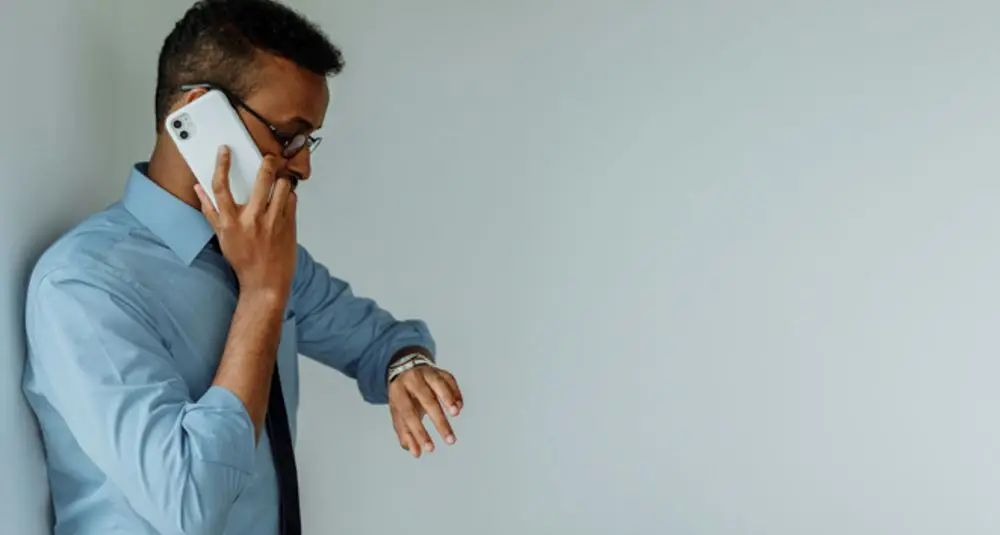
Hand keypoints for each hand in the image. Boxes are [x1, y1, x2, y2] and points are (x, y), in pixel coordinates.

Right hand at [194, 147, 297, 298]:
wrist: (266, 282)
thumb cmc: (243, 260)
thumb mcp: (222, 237)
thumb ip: (210, 211)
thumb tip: (199, 189)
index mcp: (231, 222)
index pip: (221, 187)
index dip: (221, 165)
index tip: (224, 151)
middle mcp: (253, 219)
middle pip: (262, 179)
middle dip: (267, 163)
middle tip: (268, 158)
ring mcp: (274, 222)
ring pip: (283, 186)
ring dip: (281, 180)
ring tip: (278, 181)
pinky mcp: (290, 225)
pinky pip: (292, 199)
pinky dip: (288, 195)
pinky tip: (283, 198)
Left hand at [389, 366, 462, 457]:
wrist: (404, 369)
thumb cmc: (403, 398)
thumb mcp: (398, 414)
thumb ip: (406, 434)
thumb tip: (416, 453)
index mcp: (398, 392)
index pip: (409, 414)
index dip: (419, 432)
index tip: (430, 449)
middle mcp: (412, 379)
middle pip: (427, 400)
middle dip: (439, 421)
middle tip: (450, 440)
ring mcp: (427, 373)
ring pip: (439, 383)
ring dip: (448, 398)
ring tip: (456, 413)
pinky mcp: (440, 371)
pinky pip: (449, 379)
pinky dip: (456, 392)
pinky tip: (459, 407)